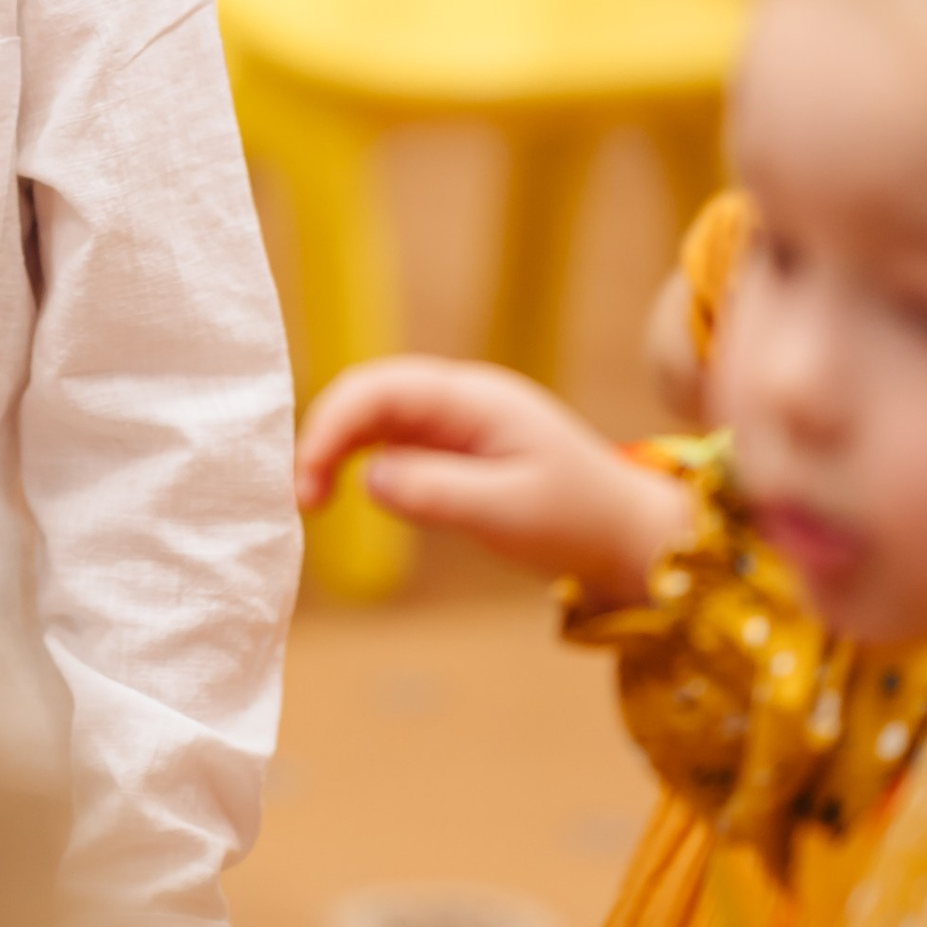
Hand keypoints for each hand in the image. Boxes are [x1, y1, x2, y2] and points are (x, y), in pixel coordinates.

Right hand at [294, 358, 693, 599]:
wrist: (624, 536)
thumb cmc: (576, 520)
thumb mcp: (509, 513)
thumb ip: (439, 493)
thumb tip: (369, 477)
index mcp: (473, 398)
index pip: (380, 390)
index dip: (332, 426)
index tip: (309, 484)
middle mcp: (457, 398)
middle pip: (368, 394)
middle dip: (325, 436)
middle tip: (303, 499)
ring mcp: (453, 420)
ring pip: (372, 416)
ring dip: (336, 449)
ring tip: (312, 500)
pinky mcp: (451, 448)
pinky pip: (389, 440)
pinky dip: (357, 461)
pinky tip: (343, 494)